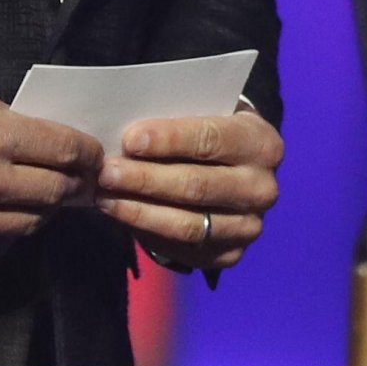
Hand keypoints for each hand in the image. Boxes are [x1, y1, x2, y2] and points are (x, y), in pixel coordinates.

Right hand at [0, 90, 102, 265]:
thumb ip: (17, 126)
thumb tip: (60, 147)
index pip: (65, 150)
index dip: (90, 155)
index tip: (97, 157)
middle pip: (58, 191)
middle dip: (78, 185)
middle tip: (85, 183)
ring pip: (36, 222)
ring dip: (46, 209)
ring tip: (44, 197)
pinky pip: (5, 244)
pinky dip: (12, 229)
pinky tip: (7, 213)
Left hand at [94, 110, 282, 272]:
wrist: (236, 164)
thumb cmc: (208, 127)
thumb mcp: (203, 111)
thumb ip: (175, 116)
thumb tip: (125, 133)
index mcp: (261, 143)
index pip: (210, 139)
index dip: (168, 140)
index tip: (129, 140)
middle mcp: (262, 189)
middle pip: (196, 186)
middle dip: (145, 179)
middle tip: (106, 172)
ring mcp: (249, 227)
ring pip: (187, 224)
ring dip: (139, 211)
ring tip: (104, 197)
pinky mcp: (230, 254)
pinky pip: (183, 249)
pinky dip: (147, 233)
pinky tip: (121, 216)